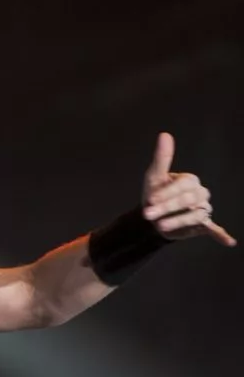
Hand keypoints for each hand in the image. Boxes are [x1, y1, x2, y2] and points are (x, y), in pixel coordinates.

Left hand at [141, 132, 235, 246]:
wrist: (149, 218)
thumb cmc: (154, 194)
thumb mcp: (154, 177)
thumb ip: (162, 158)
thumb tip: (164, 134)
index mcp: (189, 181)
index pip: (183, 185)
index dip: (167, 193)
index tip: (150, 199)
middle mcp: (200, 194)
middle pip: (189, 200)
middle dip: (167, 207)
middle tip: (149, 215)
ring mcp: (202, 209)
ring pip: (196, 214)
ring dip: (178, 220)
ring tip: (160, 226)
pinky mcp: (201, 225)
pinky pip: (214, 229)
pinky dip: (221, 235)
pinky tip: (229, 242)